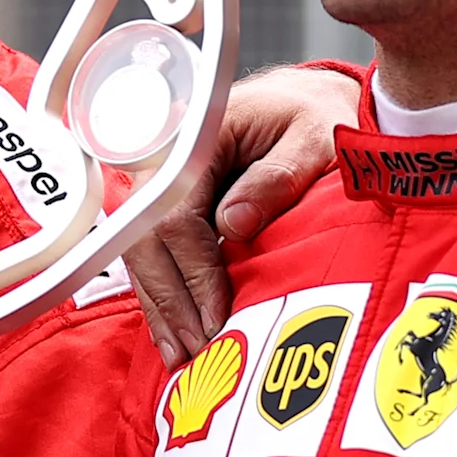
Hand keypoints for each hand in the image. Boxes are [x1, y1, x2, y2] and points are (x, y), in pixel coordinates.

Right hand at [126, 65, 359, 365]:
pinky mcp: (169, 204)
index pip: (177, 214)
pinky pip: (153, 252)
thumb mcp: (313, 138)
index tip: (215, 316)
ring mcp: (162, 183)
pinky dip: (163, 293)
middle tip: (196, 349)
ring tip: (181, 354)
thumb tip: (234, 225)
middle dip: (170, 300)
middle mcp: (167, 159)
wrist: (307, 101)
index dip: (193, 271)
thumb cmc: (314, 117)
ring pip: (142, 251)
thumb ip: (277, 177)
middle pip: (147, 239)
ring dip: (161, 305)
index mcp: (197, 137)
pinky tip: (173, 331)